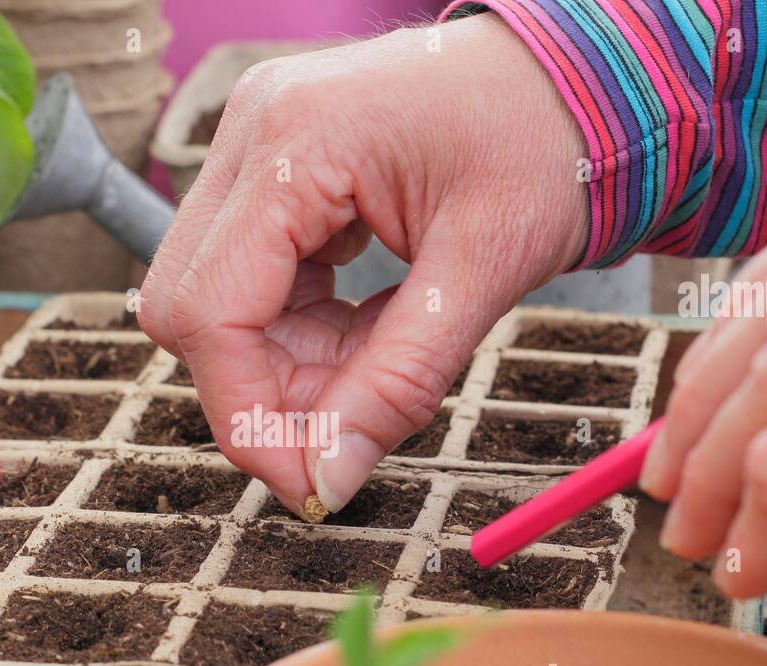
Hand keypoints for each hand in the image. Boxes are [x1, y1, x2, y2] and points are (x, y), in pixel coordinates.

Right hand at [139, 15, 585, 517]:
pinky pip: (250, 281)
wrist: (574, 77)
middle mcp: (250, 132)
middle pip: (191, 308)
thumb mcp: (482, 271)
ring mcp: (253, 147)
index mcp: (294, 140)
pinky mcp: (270, 171)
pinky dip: (301, 330)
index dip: (246, 416)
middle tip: (348, 426)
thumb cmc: (544, 144)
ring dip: (285, 364)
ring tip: (378, 362)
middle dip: (261, 391)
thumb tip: (327, 481)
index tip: (308, 485)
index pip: (211, 310)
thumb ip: (398, 382)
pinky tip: (368, 328)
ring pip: (215, 302)